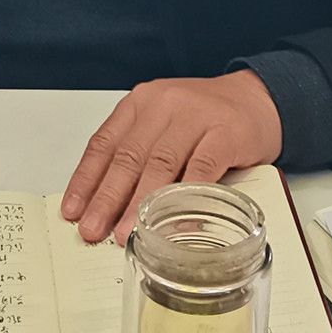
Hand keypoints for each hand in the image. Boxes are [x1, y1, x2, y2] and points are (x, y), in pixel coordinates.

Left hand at [61, 71, 284, 245]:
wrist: (259, 99)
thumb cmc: (207, 117)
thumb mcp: (164, 124)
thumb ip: (139, 152)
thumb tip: (106, 204)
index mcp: (142, 102)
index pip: (105, 143)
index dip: (86, 179)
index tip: (73, 210)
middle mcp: (164, 105)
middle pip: (128, 156)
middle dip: (107, 197)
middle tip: (92, 229)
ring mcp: (196, 117)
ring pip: (160, 163)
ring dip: (141, 203)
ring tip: (126, 233)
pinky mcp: (226, 133)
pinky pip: (202, 170)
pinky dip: (186, 199)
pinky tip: (175, 225)